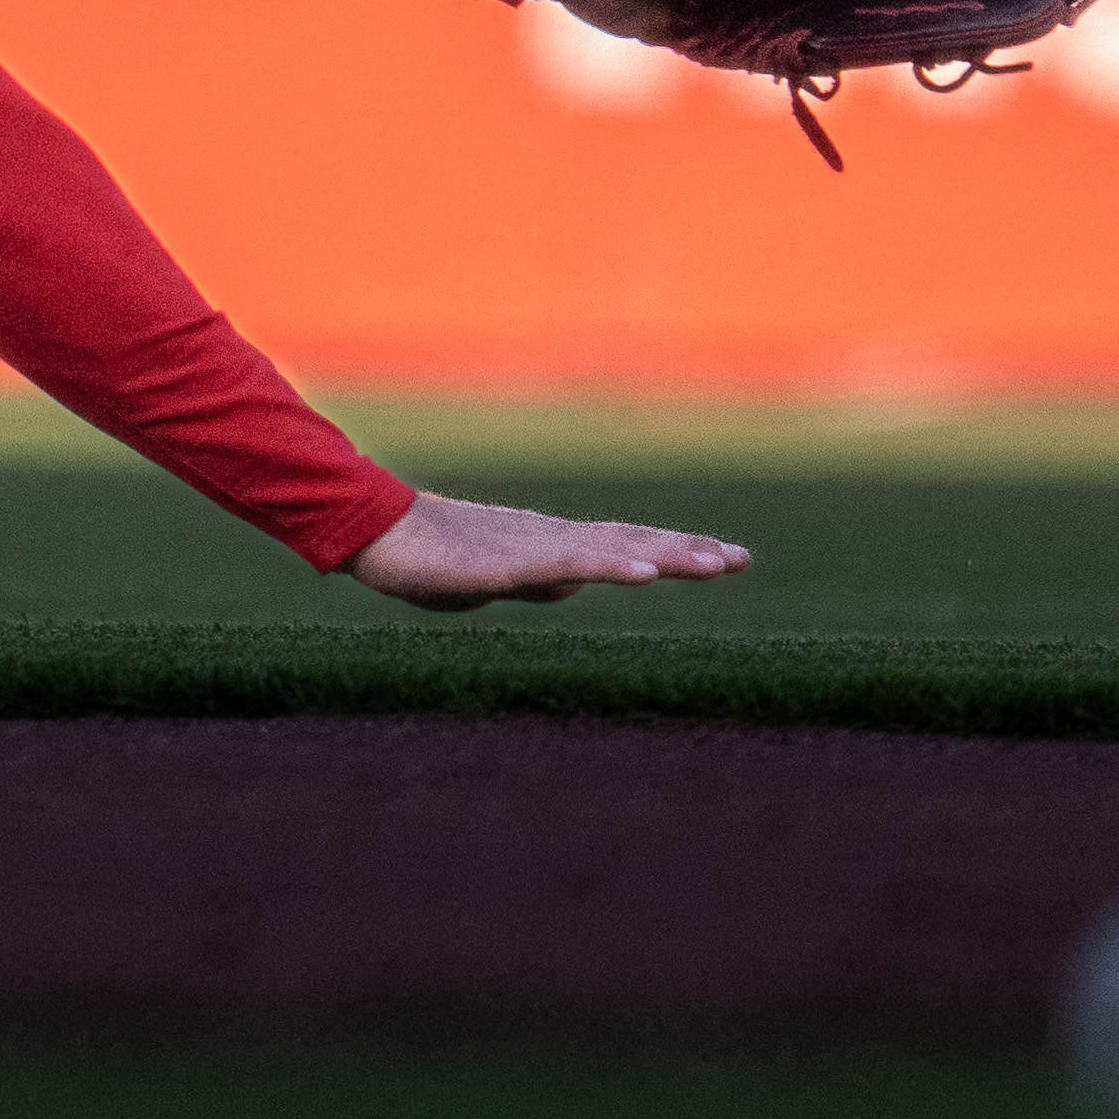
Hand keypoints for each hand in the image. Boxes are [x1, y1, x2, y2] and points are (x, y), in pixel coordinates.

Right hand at [348, 491, 750, 606]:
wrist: (377, 534)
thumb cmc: (430, 558)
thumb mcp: (495, 581)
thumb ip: (535, 580)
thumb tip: (572, 584)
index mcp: (552, 545)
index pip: (626, 546)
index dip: (675, 550)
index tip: (725, 556)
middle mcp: (553, 538)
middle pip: (631, 543)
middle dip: (687, 552)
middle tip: (741, 559)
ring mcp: (533, 547)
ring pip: (612, 551)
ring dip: (665, 556)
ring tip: (713, 564)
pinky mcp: (509, 561)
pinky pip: (569, 565)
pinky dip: (611, 567)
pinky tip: (643, 573)